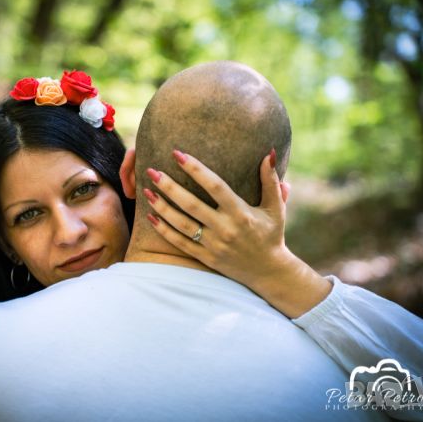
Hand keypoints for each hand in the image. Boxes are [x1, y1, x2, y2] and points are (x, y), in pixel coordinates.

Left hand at [145, 149, 330, 317]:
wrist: (268, 271)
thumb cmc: (271, 235)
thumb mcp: (275, 208)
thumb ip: (270, 180)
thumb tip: (269, 152)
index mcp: (240, 213)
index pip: (215, 186)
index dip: (195, 169)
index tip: (177, 154)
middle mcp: (225, 229)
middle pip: (191, 204)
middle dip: (169, 187)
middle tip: (151, 171)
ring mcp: (213, 245)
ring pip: (182, 224)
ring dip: (162, 207)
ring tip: (146, 191)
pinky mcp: (206, 257)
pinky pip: (180, 243)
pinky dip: (164, 230)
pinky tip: (150, 216)